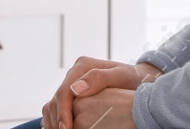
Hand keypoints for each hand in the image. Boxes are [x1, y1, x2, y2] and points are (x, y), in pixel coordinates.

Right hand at [43, 57, 161, 128]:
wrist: (138, 78)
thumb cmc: (132, 78)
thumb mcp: (120, 75)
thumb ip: (99, 78)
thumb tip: (75, 89)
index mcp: (82, 66)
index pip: (63, 93)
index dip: (62, 114)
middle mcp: (73, 74)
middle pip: (55, 101)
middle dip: (56, 122)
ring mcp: (71, 84)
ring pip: (52, 106)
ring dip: (53, 123)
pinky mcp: (72, 95)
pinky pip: (57, 109)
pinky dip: (56, 122)